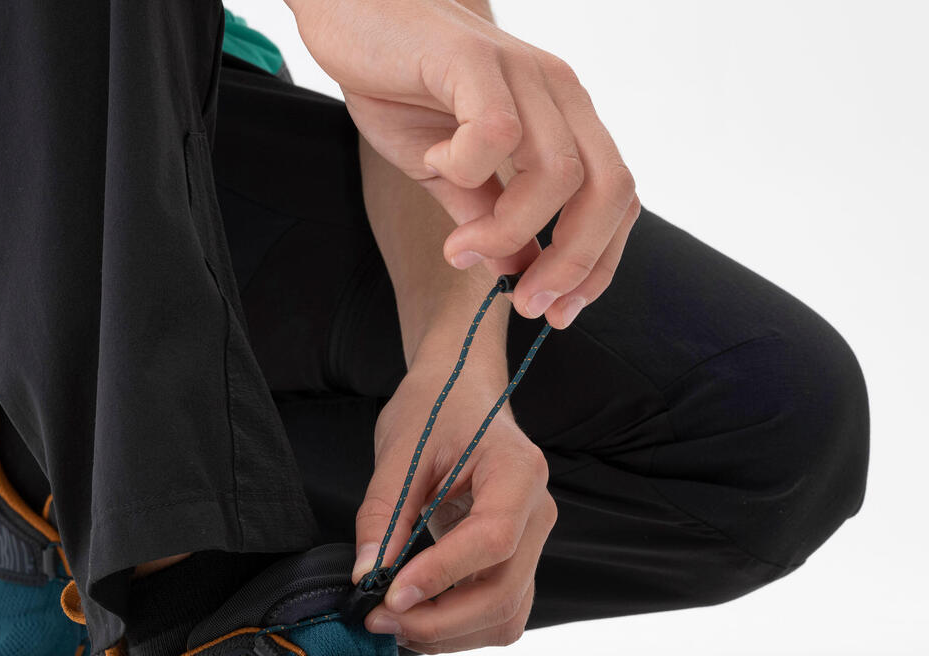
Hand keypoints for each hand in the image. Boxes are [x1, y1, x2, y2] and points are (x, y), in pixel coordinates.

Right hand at [286, 0, 639, 327]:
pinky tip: (433, 162)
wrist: (351, 12)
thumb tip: (516, 276)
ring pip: (558, 173)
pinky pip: (496, 136)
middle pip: (609, 191)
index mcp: (564, 120)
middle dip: (573, 263)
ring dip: (511, 231)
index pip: (616, 200)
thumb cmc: (403, 88)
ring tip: (462, 246)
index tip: (558, 313)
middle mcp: (558, 93)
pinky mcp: (476, 58)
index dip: (597, 265)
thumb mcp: (451, 173)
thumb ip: (488, 219)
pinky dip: (464, 169)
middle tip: (526, 302)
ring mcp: (523, 72)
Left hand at [353, 362, 556, 652]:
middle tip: (380, 619)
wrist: (462, 396)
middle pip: (504, 592)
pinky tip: (418, 617)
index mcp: (518, 471)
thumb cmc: (436, 411)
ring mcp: (534, 543)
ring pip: (505, 615)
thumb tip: (367, 576)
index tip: (391, 595)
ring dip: (448, 633)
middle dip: (440, 619)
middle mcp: (538, 512)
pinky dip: (458, 629)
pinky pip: (500, 613)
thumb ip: (383, 514)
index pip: (493, 538)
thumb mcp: (399, 452)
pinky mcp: (518, 563)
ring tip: (392, 623)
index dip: (442, 574)